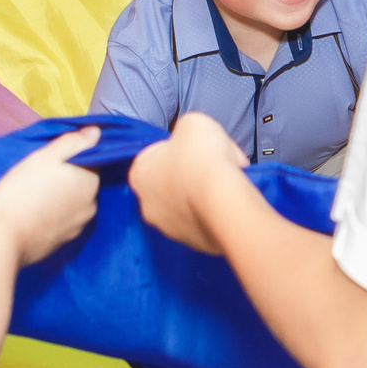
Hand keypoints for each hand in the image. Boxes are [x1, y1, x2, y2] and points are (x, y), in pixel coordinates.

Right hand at [0, 127, 102, 265]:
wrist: (3, 237)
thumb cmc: (23, 190)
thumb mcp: (45, 157)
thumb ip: (73, 143)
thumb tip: (97, 132)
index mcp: (91, 183)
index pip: (91, 163)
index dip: (71, 158)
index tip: (51, 159)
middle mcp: (91, 207)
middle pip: (82, 184)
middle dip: (67, 178)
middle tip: (40, 176)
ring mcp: (78, 228)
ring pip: (73, 204)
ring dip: (61, 198)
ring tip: (36, 195)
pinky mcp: (63, 243)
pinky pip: (62, 222)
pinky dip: (53, 216)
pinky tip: (35, 213)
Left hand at [130, 113, 248, 253]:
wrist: (224, 197)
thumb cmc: (204, 158)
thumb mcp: (193, 124)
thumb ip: (184, 131)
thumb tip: (191, 141)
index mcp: (139, 172)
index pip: (155, 157)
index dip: (180, 151)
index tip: (197, 149)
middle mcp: (147, 204)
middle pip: (169, 184)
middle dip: (189, 176)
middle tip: (212, 167)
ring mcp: (168, 228)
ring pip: (185, 207)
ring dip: (201, 197)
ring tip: (224, 185)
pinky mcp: (191, 243)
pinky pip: (201, 224)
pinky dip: (213, 215)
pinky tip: (227, 203)